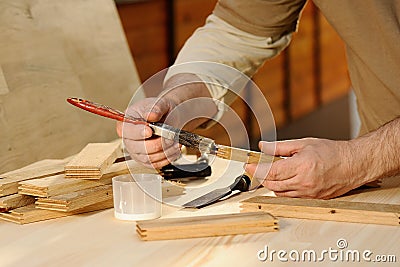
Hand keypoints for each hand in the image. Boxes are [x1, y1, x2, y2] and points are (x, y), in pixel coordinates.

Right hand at [116, 97, 180, 168]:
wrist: (167, 118)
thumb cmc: (159, 111)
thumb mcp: (159, 103)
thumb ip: (155, 107)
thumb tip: (151, 115)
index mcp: (125, 123)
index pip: (126, 131)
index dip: (137, 132)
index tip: (149, 130)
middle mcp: (128, 140)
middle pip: (138, 148)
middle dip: (157, 144)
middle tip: (171, 137)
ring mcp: (137, 152)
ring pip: (149, 158)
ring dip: (165, 152)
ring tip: (177, 143)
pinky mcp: (146, 161)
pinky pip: (156, 164)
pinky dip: (168, 158)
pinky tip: (175, 149)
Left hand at [245, 138, 366, 198]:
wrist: (353, 164)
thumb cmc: (332, 152)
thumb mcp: (303, 144)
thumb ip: (280, 147)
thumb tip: (263, 146)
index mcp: (300, 167)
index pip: (271, 172)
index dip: (256, 169)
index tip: (248, 165)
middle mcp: (303, 183)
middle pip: (272, 185)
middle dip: (261, 177)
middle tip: (255, 168)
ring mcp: (308, 193)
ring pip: (280, 193)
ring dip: (271, 184)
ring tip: (269, 173)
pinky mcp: (312, 199)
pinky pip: (291, 197)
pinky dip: (283, 190)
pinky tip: (283, 181)